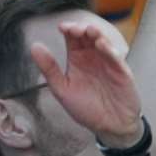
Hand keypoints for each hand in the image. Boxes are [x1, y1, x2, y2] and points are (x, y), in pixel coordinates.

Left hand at [31, 20, 142, 146]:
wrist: (109, 127)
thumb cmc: (87, 109)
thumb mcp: (63, 90)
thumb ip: (49, 69)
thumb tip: (34, 47)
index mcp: (77, 59)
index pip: (72, 37)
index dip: (68, 29)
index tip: (61, 28)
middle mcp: (93, 56)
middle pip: (87, 35)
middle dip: (80, 29)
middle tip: (74, 30)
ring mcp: (107, 61)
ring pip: (102, 41)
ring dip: (96, 34)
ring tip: (88, 30)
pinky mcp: (121, 70)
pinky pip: (115, 57)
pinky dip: (109, 49)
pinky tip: (101, 45)